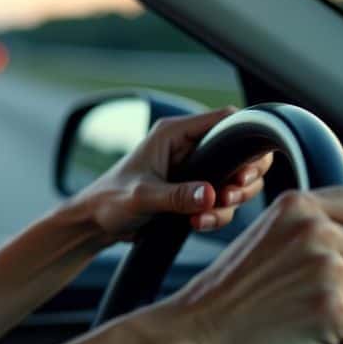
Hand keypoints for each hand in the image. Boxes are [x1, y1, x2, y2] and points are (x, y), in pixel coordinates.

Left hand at [75, 107, 273, 242]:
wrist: (97, 222)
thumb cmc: (109, 200)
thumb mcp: (142, 197)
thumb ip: (177, 196)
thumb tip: (211, 194)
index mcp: (174, 134)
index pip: (226, 119)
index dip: (245, 139)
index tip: (244, 171)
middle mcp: (189, 148)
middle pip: (242, 154)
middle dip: (244, 179)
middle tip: (229, 197)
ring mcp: (195, 171)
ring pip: (237, 182)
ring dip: (230, 202)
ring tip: (204, 217)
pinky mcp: (196, 192)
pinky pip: (222, 201)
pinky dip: (217, 214)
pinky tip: (197, 223)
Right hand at [153, 187, 342, 343]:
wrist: (193, 334)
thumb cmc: (230, 299)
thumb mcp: (268, 243)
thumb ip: (315, 233)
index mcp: (299, 206)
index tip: (327, 268)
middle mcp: (316, 228)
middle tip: (300, 302)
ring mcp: (326, 265)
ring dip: (342, 316)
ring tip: (303, 321)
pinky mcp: (335, 307)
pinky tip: (306, 338)